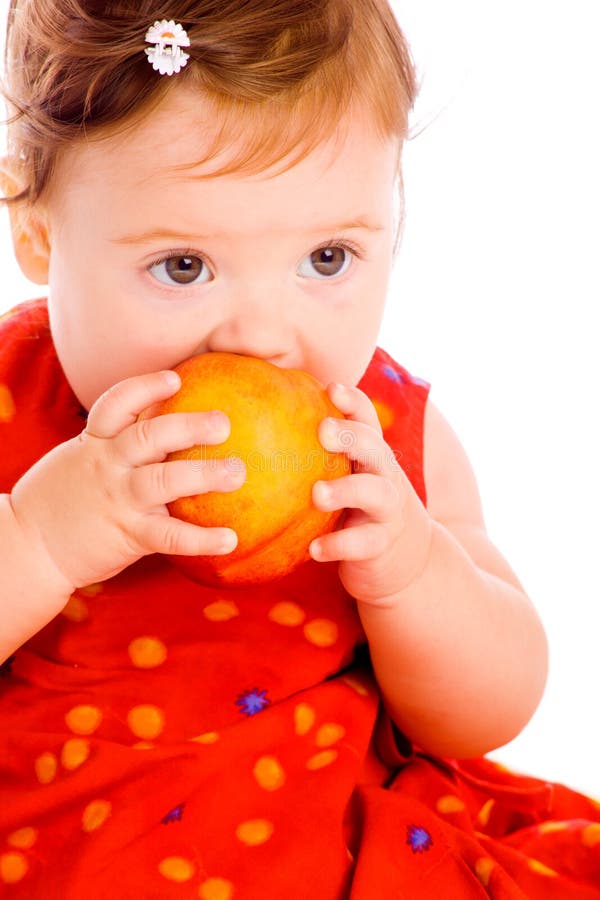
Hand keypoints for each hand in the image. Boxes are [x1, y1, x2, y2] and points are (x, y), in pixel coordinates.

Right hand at [9, 370, 244, 590]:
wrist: (27, 548)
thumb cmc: (61, 502)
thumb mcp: (77, 461)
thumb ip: (110, 446)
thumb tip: (158, 430)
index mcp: (94, 444)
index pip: (116, 405)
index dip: (146, 388)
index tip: (176, 378)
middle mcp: (107, 466)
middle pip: (149, 436)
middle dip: (189, 426)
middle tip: (224, 423)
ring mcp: (118, 499)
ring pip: (164, 480)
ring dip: (204, 474)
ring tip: (238, 472)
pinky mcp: (128, 535)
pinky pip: (169, 535)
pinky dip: (202, 539)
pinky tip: (231, 539)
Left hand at [310, 384, 431, 606]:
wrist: (404, 558)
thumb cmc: (356, 507)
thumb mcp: (345, 476)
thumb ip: (315, 454)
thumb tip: (256, 420)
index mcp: (371, 455)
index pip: (368, 420)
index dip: (354, 402)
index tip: (331, 388)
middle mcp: (385, 476)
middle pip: (376, 448)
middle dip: (352, 436)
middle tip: (322, 430)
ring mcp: (388, 511)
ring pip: (376, 494)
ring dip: (347, 490)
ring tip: (318, 494)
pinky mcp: (382, 545)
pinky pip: (363, 544)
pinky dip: (339, 545)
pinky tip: (314, 549)